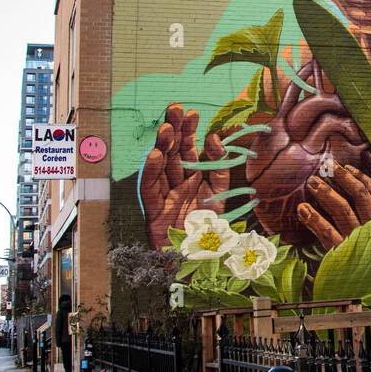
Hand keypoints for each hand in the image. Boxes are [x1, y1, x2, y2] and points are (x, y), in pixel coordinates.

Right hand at [139, 103, 229, 248]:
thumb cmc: (210, 230)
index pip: (188, 150)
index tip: (191, 112)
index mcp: (192, 179)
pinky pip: (150, 189)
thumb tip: (214, 137)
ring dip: (161, 147)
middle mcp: (176, 184)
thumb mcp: (220, 194)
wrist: (201, 263)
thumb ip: (219, 167)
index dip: (188, 131)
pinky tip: (155, 155)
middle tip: (174, 108)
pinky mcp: (154, 212)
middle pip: (172, 153)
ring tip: (165, 128)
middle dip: (173, 130)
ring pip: (160, 167)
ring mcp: (164, 196)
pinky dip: (151, 172)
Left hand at [296, 162, 370, 250]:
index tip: (346, 168)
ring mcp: (361, 241)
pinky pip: (327, 234)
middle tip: (328, 168)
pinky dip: (314, 219)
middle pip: (360, 196)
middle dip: (343, 179)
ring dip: (326, 193)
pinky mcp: (345, 255)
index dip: (361, 177)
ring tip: (313, 183)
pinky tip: (303, 210)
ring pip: (343, 210)